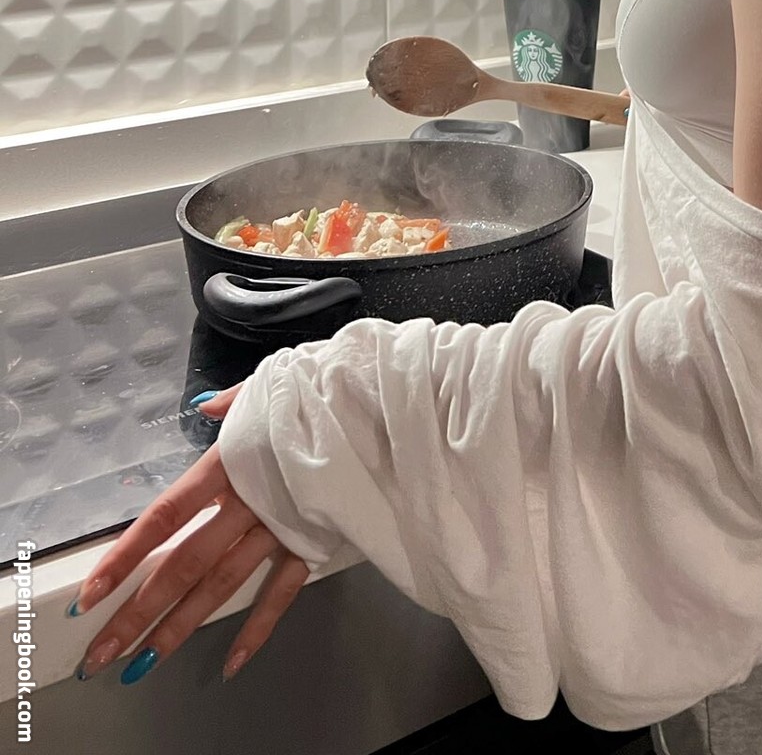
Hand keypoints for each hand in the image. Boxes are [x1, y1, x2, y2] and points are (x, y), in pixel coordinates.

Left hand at [74, 385, 308, 684]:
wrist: (386, 403)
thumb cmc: (326, 388)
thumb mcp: (273, 381)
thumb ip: (234, 402)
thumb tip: (204, 408)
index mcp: (230, 462)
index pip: (167, 515)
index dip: (127, 555)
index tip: (91, 593)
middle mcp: (249, 501)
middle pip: (185, 563)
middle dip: (140, 611)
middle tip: (101, 653)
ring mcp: (282, 525)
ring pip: (223, 584)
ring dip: (181, 627)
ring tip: (143, 664)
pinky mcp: (315, 540)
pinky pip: (283, 592)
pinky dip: (258, 628)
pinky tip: (232, 662)